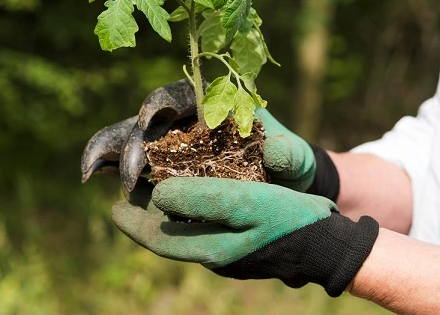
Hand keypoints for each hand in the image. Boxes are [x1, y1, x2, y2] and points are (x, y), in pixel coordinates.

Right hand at [81, 80, 338, 198]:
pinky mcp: (161, 167)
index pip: (181, 94)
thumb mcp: (296, 159)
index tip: (151, 118)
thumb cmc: (288, 165)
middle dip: (133, 142)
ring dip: (109, 152)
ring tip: (89, 172)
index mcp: (214, 105)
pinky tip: (93, 177)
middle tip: (130, 175)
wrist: (281, 189)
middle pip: (148, 121)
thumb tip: (275, 150)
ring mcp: (170, 144)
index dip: (161, 101)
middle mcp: (186, 121)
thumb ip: (290, 154)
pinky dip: (109, 167)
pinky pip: (130, 163)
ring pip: (130, 139)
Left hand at [111, 177, 377, 296]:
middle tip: (131, 190)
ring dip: (169, 209)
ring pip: (187, 228)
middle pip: (170, 234)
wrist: (327, 242)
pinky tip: (196, 191)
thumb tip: (158, 196)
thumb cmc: (288, 220)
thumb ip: (201, 200)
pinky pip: (206, 224)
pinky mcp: (243, 242)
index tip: (113, 206)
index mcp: (210, 250)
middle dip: (147, 214)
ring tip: (158, 185)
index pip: (158, 239)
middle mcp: (215, 254)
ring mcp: (230, 250)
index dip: (133, 223)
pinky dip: (192, 207)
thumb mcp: (245, 204)